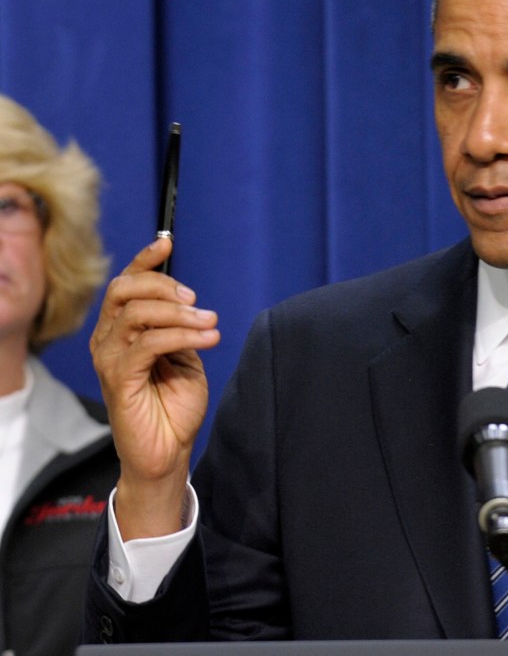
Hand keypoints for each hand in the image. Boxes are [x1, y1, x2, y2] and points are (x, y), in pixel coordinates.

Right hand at [90, 237, 219, 538]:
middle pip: (125, 290)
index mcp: (122, 329)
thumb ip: (181, 327)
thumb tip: (189, 302)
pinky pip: (147, 344)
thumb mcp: (185, 356)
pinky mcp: (118, 378)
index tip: (167, 244)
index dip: (144, 260)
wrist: (169, 450)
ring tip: (210, 325)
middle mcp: (109, 339)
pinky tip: (209, 338)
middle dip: (164, 286)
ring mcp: (109, 358)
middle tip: (197, 300)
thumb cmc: (175, 404)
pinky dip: (182, 336)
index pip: (126, 283)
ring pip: (138, 314)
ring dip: (180, 315)